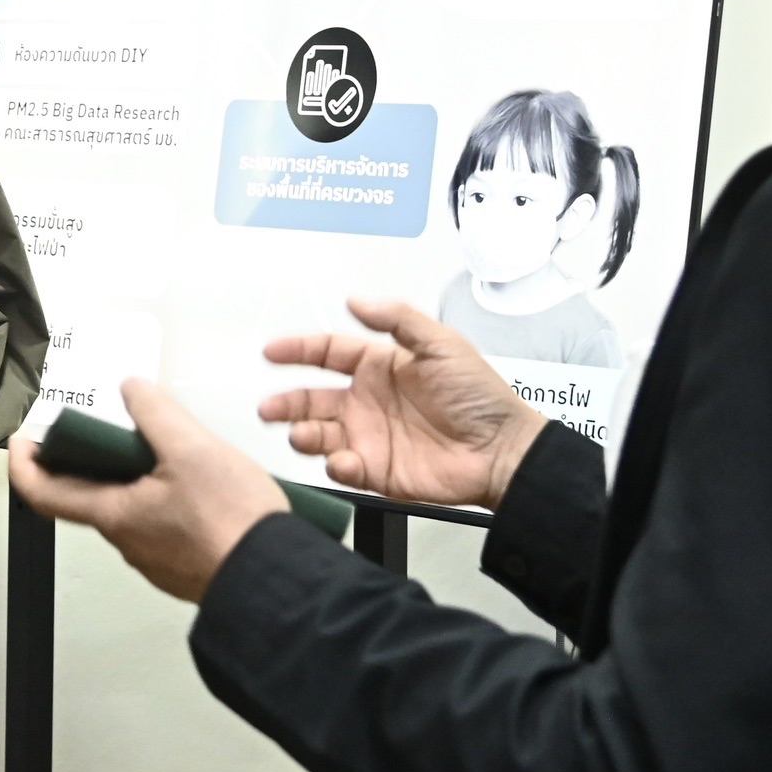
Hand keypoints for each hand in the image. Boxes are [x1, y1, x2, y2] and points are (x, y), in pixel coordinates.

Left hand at [8, 379, 287, 602]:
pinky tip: (197, 485)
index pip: (44, 493)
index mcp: (115, 515)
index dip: (24, 464)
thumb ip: (155, 412)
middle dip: (91, 461)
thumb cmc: (233, 524)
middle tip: (103, 431)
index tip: (21, 443)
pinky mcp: (184, 566)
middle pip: (91, 497)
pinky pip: (161, 527)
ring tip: (165, 451)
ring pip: (130, 511)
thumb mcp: (190, 448)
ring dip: (134, 480)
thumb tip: (132, 389)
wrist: (276, 579)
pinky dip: (164, 500)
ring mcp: (156, 559)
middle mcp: (129, 542)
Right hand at [259, 296, 545, 509]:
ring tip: (302, 433)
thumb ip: (397, 320)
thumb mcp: (442, 343)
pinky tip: (342, 459)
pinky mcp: (377, 470)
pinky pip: (344, 468)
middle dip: (286, 402)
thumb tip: (356, 300)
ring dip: (303, 433)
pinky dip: (335, 465)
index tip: (273, 352)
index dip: (298, 351)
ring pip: (319, 434)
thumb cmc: (480, 397)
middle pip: (311, 398)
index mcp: (380, 367)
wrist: (502, 449)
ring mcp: (370, 437)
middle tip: (269, 408)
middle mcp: (368, 402)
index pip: (328, 353)